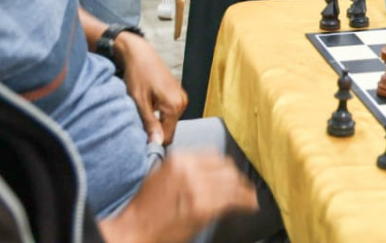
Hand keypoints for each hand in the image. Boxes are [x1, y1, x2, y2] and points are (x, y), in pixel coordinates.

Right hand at [99, 151, 258, 242]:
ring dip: (245, 192)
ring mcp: (197, 187)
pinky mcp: (203, 207)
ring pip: (232, 184)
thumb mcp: (162, 177)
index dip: (228, 167)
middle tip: (246, 188)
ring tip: (251, 198)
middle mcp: (190, 168)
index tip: (234, 174)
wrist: (134, 230)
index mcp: (180, 159)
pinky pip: (232, 201)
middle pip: (226, 169)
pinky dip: (244, 203)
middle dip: (239, 179)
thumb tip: (207, 173)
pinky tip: (249, 206)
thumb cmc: (145, 209)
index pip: (215, 157)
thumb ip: (185, 171)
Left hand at [116, 32, 187, 144]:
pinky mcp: (177, 95)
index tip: (140, 137)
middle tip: (138, 120)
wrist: (140, 54)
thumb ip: (149, 123)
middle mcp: (182, 102)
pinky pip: (169, 113)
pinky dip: (158, 113)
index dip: (153, 140)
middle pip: (169, 129)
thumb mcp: (139, 101)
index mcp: (175, 105)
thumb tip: (157, 143)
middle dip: (154, 129)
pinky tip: (148, 104)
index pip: (167, 136)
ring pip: (168, 122)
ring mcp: (181, 98)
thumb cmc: (138, 74)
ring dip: (155, 121)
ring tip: (143, 110)